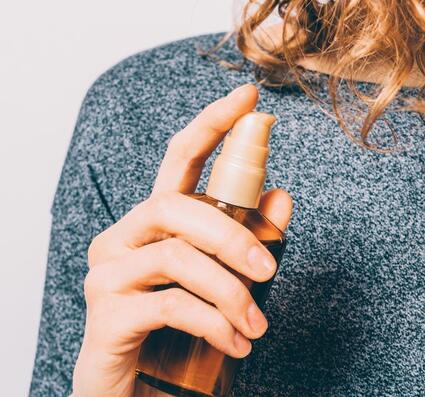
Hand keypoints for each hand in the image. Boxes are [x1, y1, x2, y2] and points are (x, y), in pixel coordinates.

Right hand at [71, 83, 293, 396]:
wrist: (137, 395)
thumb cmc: (180, 331)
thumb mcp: (226, 280)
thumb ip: (251, 238)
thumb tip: (282, 195)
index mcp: (154, 223)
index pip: (179, 157)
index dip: (213, 123)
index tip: (249, 95)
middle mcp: (123, 237)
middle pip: (177, 205)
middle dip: (236, 234)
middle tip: (272, 270)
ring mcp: (108, 274)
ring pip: (178, 256)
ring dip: (231, 291)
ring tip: (259, 326)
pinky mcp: (105, 315)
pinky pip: (171, 305)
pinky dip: (215, 322)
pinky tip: (238, 343)